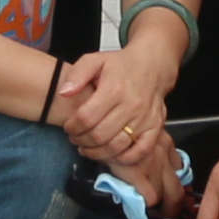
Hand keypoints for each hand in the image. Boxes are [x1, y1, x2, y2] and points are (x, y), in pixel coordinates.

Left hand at [49, 48, 164, 173]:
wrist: (152, 66)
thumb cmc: (121, 65)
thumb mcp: (95, 60)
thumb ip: (77, 76)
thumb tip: (63, 92)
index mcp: (114, 89)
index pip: (86, 117)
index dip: (72, 127)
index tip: (68, 127)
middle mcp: (131, 105)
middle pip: (100, 135)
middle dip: (81, 141)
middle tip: (75, 138)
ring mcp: (145, 119)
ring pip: (116, 147)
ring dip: (97, 153)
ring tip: (87, 147)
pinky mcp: (155, 128)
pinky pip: (139, 152)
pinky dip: (123, 158)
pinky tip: (111, 153)